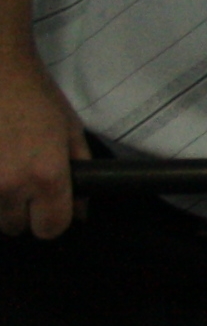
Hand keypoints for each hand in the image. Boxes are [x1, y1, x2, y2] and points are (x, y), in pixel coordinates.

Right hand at [0, 57, 89, 238]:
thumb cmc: (37, 97)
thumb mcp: (71, 132)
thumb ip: (79, 174)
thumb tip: (80, 212)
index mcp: (46, 177)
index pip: (51, 228)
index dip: (53, 220)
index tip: (50, 208)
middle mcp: (10, 186)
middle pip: (17, 227)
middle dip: (23, 211)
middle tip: (24, 184)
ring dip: (0, 202)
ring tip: (6, 171)